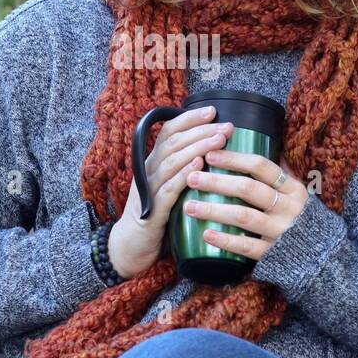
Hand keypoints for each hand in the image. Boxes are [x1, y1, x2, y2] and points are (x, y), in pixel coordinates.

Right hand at [108, 105, 233, 278]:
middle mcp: (149, 171)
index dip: (189, 119)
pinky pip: (168, 189)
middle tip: (226, 126)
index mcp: (153, 163)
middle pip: (173, 142)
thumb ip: (184, 170)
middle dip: (201, 131)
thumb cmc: (157, 216)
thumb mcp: (169, 188)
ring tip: (219, 140)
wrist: (131, 247)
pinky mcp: (151, 210)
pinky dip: (184, 175)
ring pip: (172, 161)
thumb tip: (214, 153)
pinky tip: (200, 166)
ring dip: (197, 148)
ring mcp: (149, 189)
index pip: (169, 132)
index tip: (212, 110)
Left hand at [180, 150, 309, 260]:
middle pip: (249, 189)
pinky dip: (226, 240)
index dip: (234, 159)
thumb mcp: (296, 193)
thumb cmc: (300, 218)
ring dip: (214, 210)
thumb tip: (260, 141)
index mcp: (293, 188)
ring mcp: (281, 231)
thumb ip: (280, 172)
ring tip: (189, 206)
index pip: (262, 166)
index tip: (209, 154)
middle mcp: (289, 207)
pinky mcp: (273, 254)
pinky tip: (205, 234)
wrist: (322, 257)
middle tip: (192, 178)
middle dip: (218, 182)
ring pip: (244, 217)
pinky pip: (247, 246)